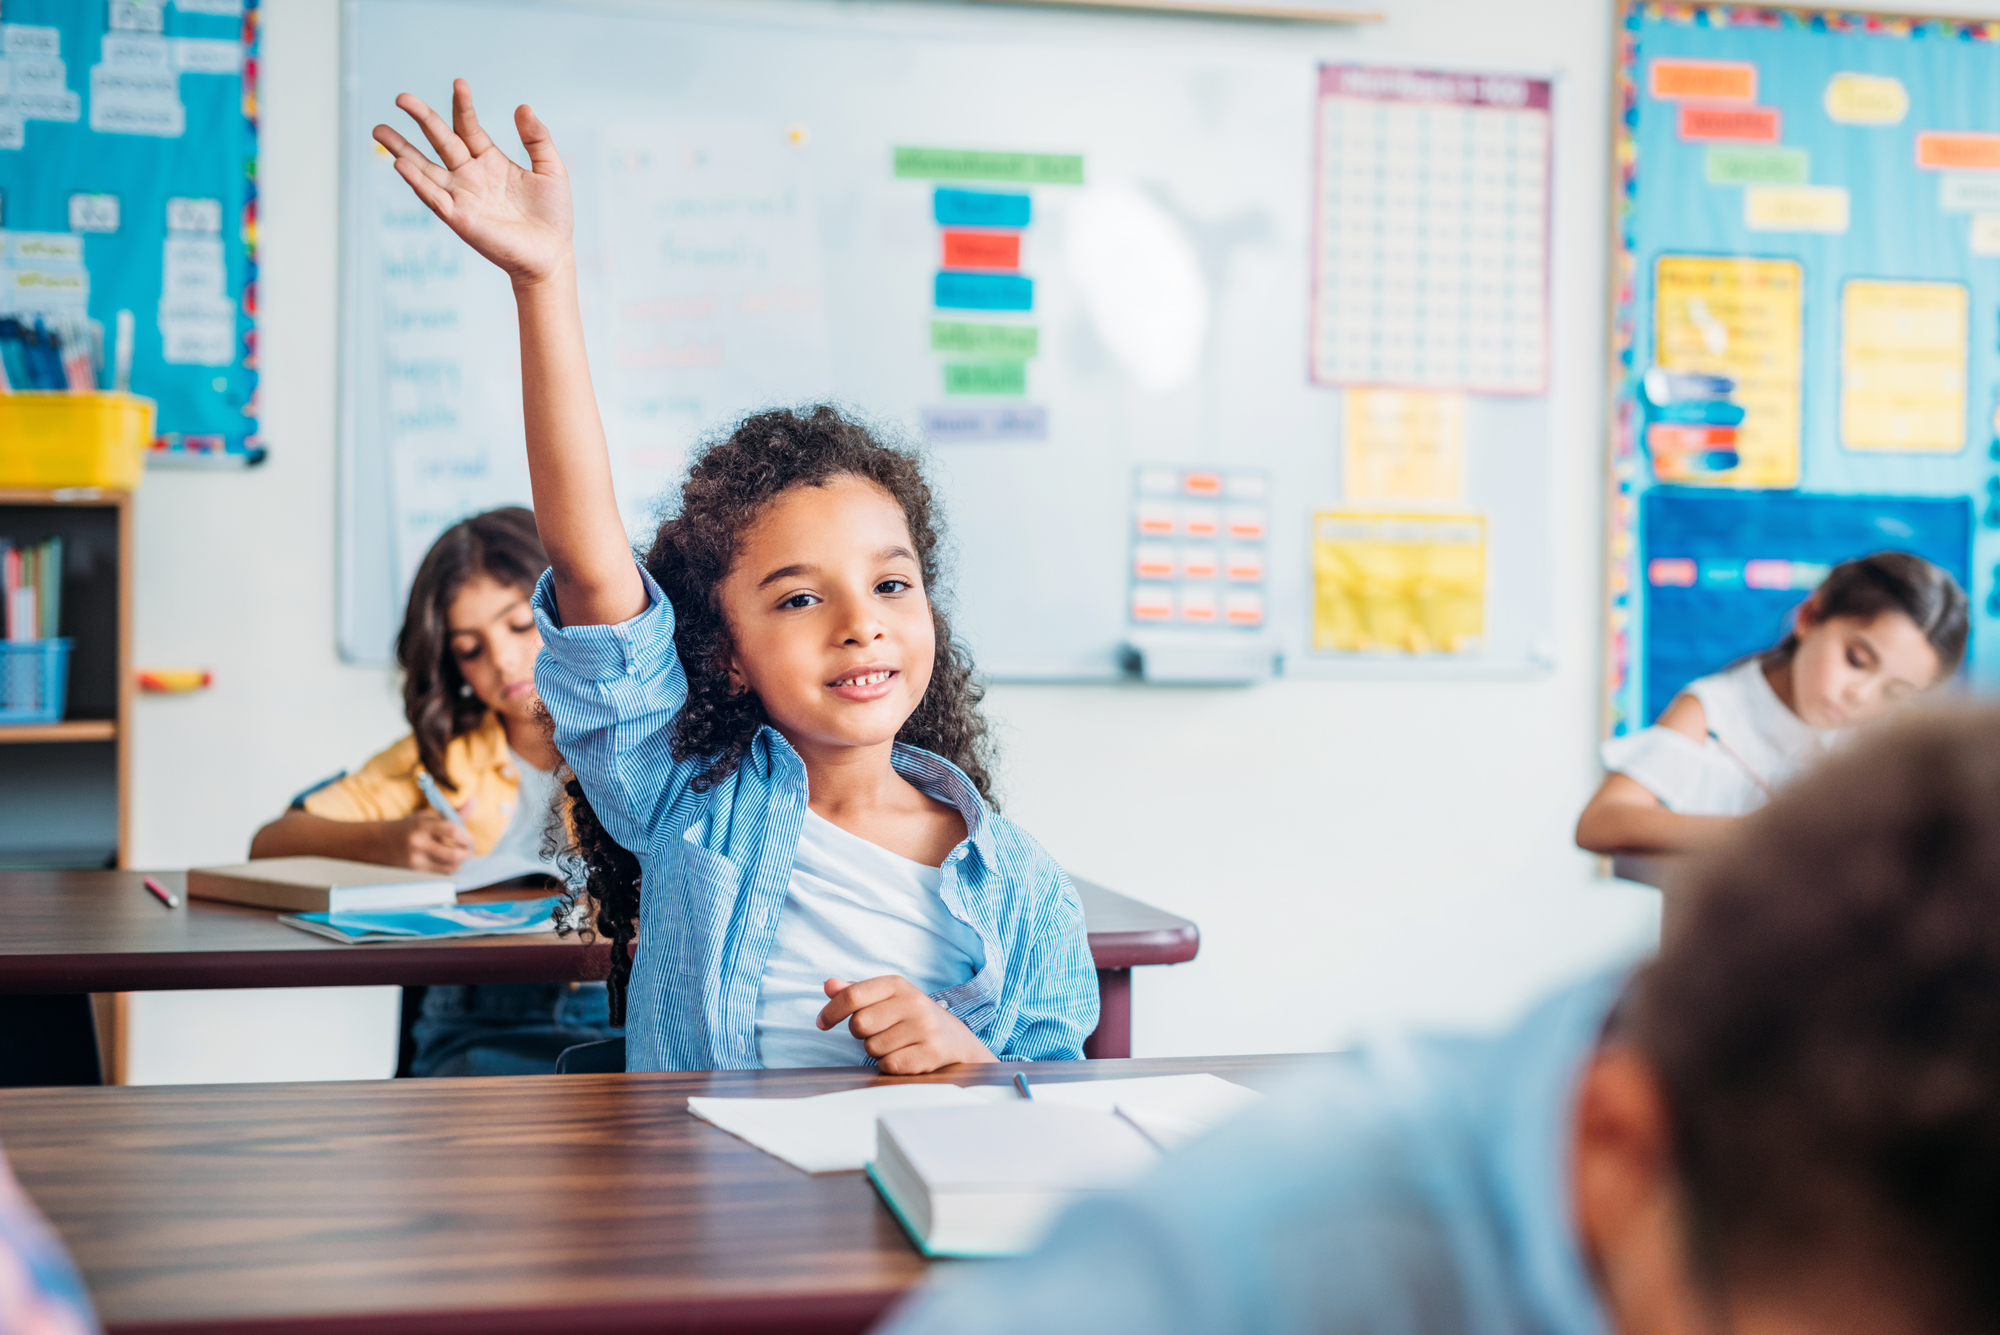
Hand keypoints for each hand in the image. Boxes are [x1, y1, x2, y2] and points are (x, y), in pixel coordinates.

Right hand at [372, 79, 573, 286]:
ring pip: (424, 168)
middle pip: (440, 141)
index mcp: (490, 161)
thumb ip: (537, 138)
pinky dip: (416, 182)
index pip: (468, 127)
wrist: (551, 255)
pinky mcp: (459, 218)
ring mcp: (461, 196)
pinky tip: (401, 165)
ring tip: (379, 131)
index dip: (463, 106)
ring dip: (401, 150)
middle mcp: (470, 176)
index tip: (459, 83)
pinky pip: (433, 197)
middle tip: (401, 98)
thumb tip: (522, 106)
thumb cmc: (552, 216)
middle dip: (421, 118)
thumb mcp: (551, 169)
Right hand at [387, 807, 475, 873]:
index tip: (470, 839)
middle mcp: (418, 843)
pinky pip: (440, 875)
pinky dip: (449, 870)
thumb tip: (474, 801)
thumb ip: (454, 813)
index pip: (452, 831)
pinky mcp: (415, 873)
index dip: (467, 837)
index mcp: (423, 825)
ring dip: (460, 863)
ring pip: (449, 868)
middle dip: (467, 854)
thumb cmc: (412, 827)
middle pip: (453, 855)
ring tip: (460, 856)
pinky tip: (448, 863)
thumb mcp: (429, 816)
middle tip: (469, 850)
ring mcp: (415, 860)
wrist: (381, 843)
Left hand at [817, 976, 995, 1074]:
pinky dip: (890, 1065)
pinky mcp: (930, 1053)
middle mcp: (913, 1002)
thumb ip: (856, 992)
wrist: (955, 1040)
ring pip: (873, 1048)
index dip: (831, 1011)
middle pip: (859, 1024)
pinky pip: (889, 1065)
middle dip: (861, 1034)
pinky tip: (904, 1056)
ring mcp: (924, 1027)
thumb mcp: (886, 998)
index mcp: (897, 984)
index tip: (822, 1023)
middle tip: (877, 1033)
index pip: (852, 995)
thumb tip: (828, 985)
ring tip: (896, 1044)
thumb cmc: (912, 1018)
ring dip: (878, 1051)